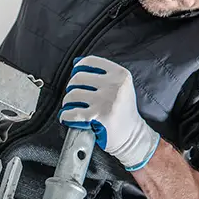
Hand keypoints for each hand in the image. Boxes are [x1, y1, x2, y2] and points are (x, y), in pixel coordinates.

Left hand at [58, 56, 159, 170]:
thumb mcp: (120, 87)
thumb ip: (101, 74)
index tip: (77, 77)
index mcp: (120, 74)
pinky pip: (71, 113)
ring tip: (74, 108)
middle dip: (71, 89)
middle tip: (76, 98)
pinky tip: (69, 118)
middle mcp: (114, 86)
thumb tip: (76, 63)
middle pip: (77, 78)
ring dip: (68, 103)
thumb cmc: (123, 111)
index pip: (89, 62)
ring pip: (71, 95)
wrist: (133, 137)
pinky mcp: (97, 117)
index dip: (78, 69)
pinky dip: (65, 116)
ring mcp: (106, 101)